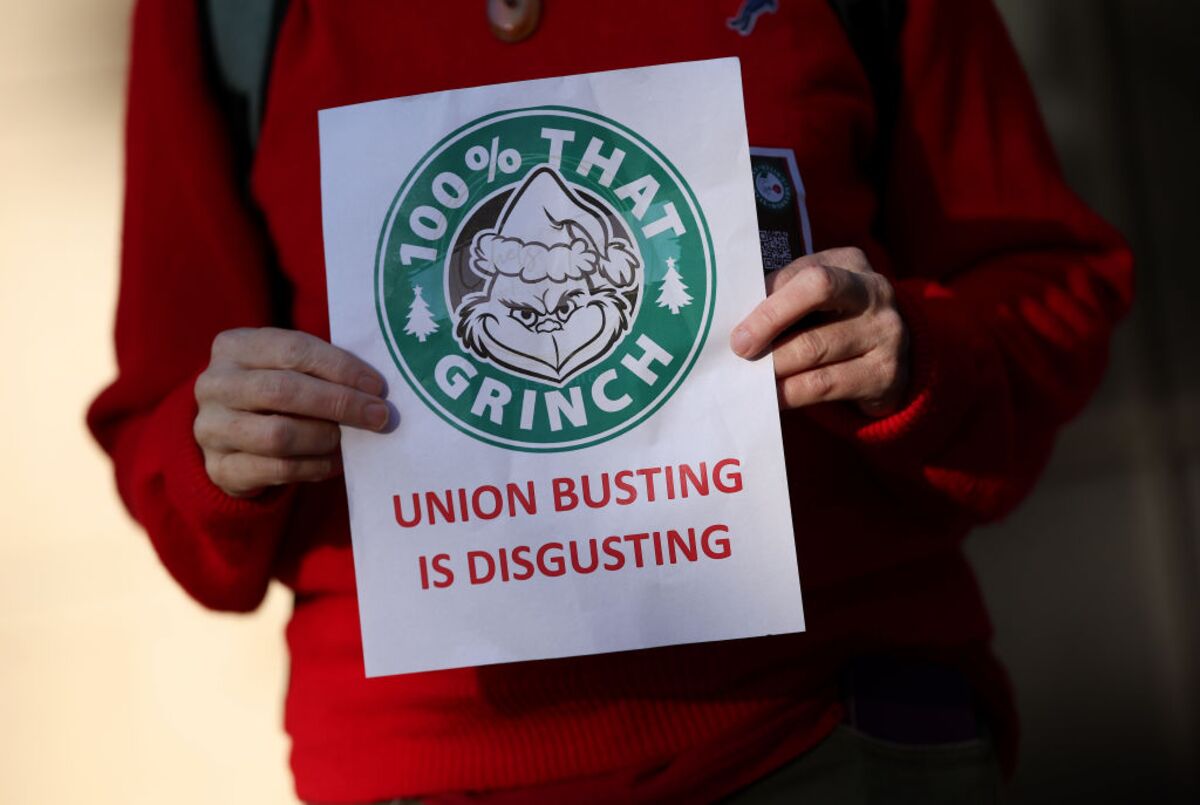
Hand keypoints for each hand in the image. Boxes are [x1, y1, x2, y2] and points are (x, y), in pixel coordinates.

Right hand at [193, 327, 388, 497]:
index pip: (294, 349)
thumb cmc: (275, 393)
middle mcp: (214, 384)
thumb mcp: (289, 369)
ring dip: (325, 438)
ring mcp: (211, 428)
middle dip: (340, 403)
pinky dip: (315, 466)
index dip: (341, 368)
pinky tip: (334, 462)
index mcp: (234, 346)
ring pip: (278, 435)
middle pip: (284, 390)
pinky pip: (277, 470)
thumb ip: (322, 371)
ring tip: (348, 439)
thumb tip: (373, 391)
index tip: (377, 387)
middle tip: (378, 416)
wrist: (230, 437)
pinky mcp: (219, 468)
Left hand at [730, 247, 909, 416]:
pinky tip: (772, 398)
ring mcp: (886, 332)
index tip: (739, 328)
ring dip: (774, 364)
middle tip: (740, 350)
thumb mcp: (813, 301)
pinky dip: (790, 392)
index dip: (770, 299)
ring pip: (815, 346)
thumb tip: (738, 325)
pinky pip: (824, 384)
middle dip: (769, 322)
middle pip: (817, 292)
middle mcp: (874, 291)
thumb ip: (782, 300)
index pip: (805, 273)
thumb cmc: (832, 324)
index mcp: (850, 263)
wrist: (887, 363)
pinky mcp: (885, 374)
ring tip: (749, 376)